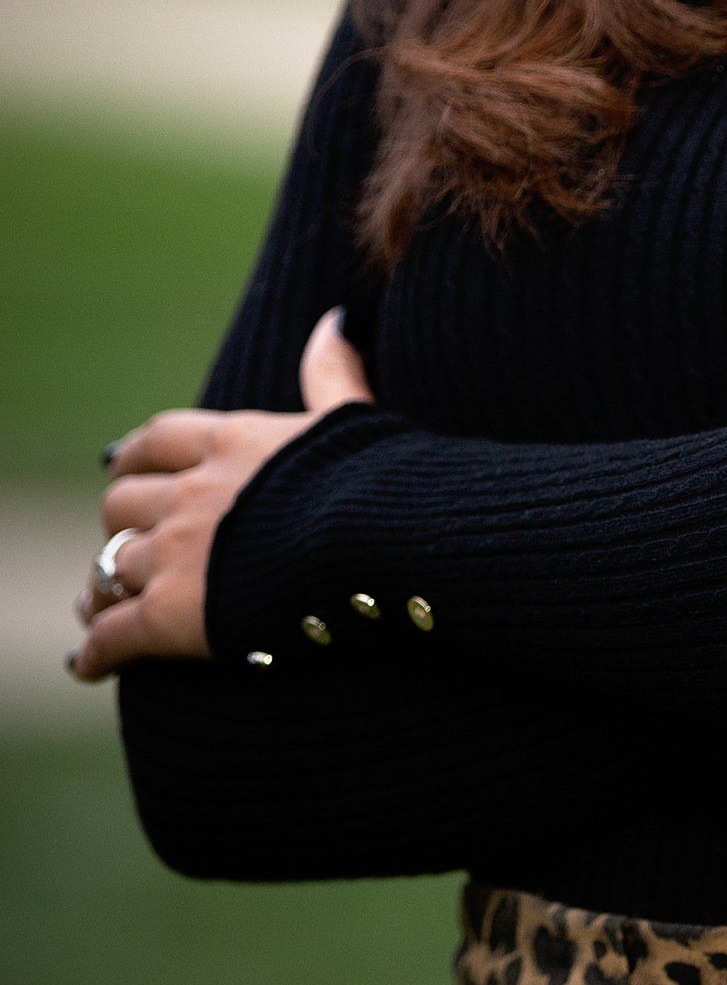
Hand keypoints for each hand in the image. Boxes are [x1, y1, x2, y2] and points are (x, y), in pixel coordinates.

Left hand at [68, 309, 373, 681]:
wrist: (380, 542)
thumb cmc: (378, 479)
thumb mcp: (352, 417)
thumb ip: (332, 373)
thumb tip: (336, 321)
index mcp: (232, 444)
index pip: (159, 440)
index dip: (134, 455)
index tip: (120, 464)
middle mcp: (192, 494)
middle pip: (124, 503)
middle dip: (121, 524)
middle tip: (125, 543)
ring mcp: (178, 553)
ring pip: (110, 568)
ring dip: (102, 588)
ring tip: (98, 607)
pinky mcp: (172, 615)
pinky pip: (114, 634)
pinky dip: (97, 650)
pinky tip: (89, 663)